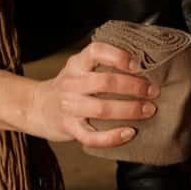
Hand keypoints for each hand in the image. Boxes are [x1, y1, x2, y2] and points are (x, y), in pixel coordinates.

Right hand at [24, 41, 159, 147]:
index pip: (96, 52)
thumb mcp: (80, 68)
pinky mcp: (69, 128)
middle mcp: (71, 83)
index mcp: (77, 64)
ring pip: (101, 109)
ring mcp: (69, 107)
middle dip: (134, 87)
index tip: (138, 64)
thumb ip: (102, 64)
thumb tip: (143, 64)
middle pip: (105, 82)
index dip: (119, 56)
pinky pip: (92, 136)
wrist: (37, 107)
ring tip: (148, 110)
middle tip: (153, 91)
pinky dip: (113, 137)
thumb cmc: (69, 87)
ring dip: (130, 110)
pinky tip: (129, 133)